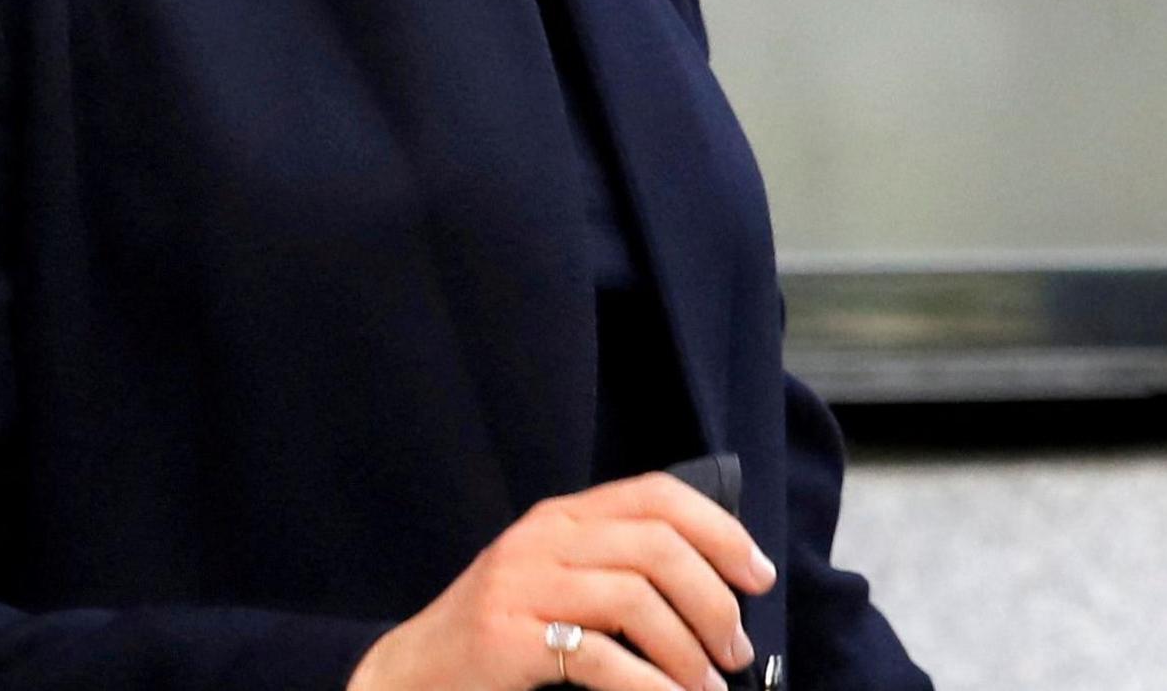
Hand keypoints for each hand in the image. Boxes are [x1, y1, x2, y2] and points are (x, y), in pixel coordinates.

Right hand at [347, 469, 774, 690]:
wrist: (408, 677)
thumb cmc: (500, 635)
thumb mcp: (558, 580)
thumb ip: (618, 567)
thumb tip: (717, 586)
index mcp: (563, 516)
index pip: (658, 495)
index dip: (720, 530)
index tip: (758, 575)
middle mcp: (542, 538)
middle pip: (658, 547)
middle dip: (713, 600)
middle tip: (736, 649)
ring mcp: (520, 585)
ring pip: (636, 598)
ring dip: (687, 649)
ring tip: (707, 686)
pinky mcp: (505, 638)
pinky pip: (600, 656)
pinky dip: (649, 685)